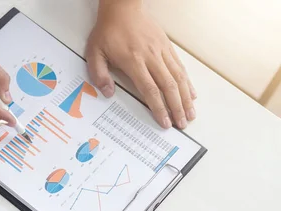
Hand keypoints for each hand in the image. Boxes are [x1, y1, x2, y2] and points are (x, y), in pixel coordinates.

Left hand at [86, 0, 196, 128]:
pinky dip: (187, 82)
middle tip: (182, 124)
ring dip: (185, 98)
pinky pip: (180, 67)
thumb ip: (99, 74)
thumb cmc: (108, 31)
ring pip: (178, 78)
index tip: (165, 122)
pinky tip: (191, 94)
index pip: (149, 89)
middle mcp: (151, 57)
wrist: (122, 8)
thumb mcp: (94, 53)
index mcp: (133, 61)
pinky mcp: (167, 47)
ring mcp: (161, 51)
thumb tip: (108, 93)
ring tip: (190, 114)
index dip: (159, 107)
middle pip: (168, 86)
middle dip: (176, 108)